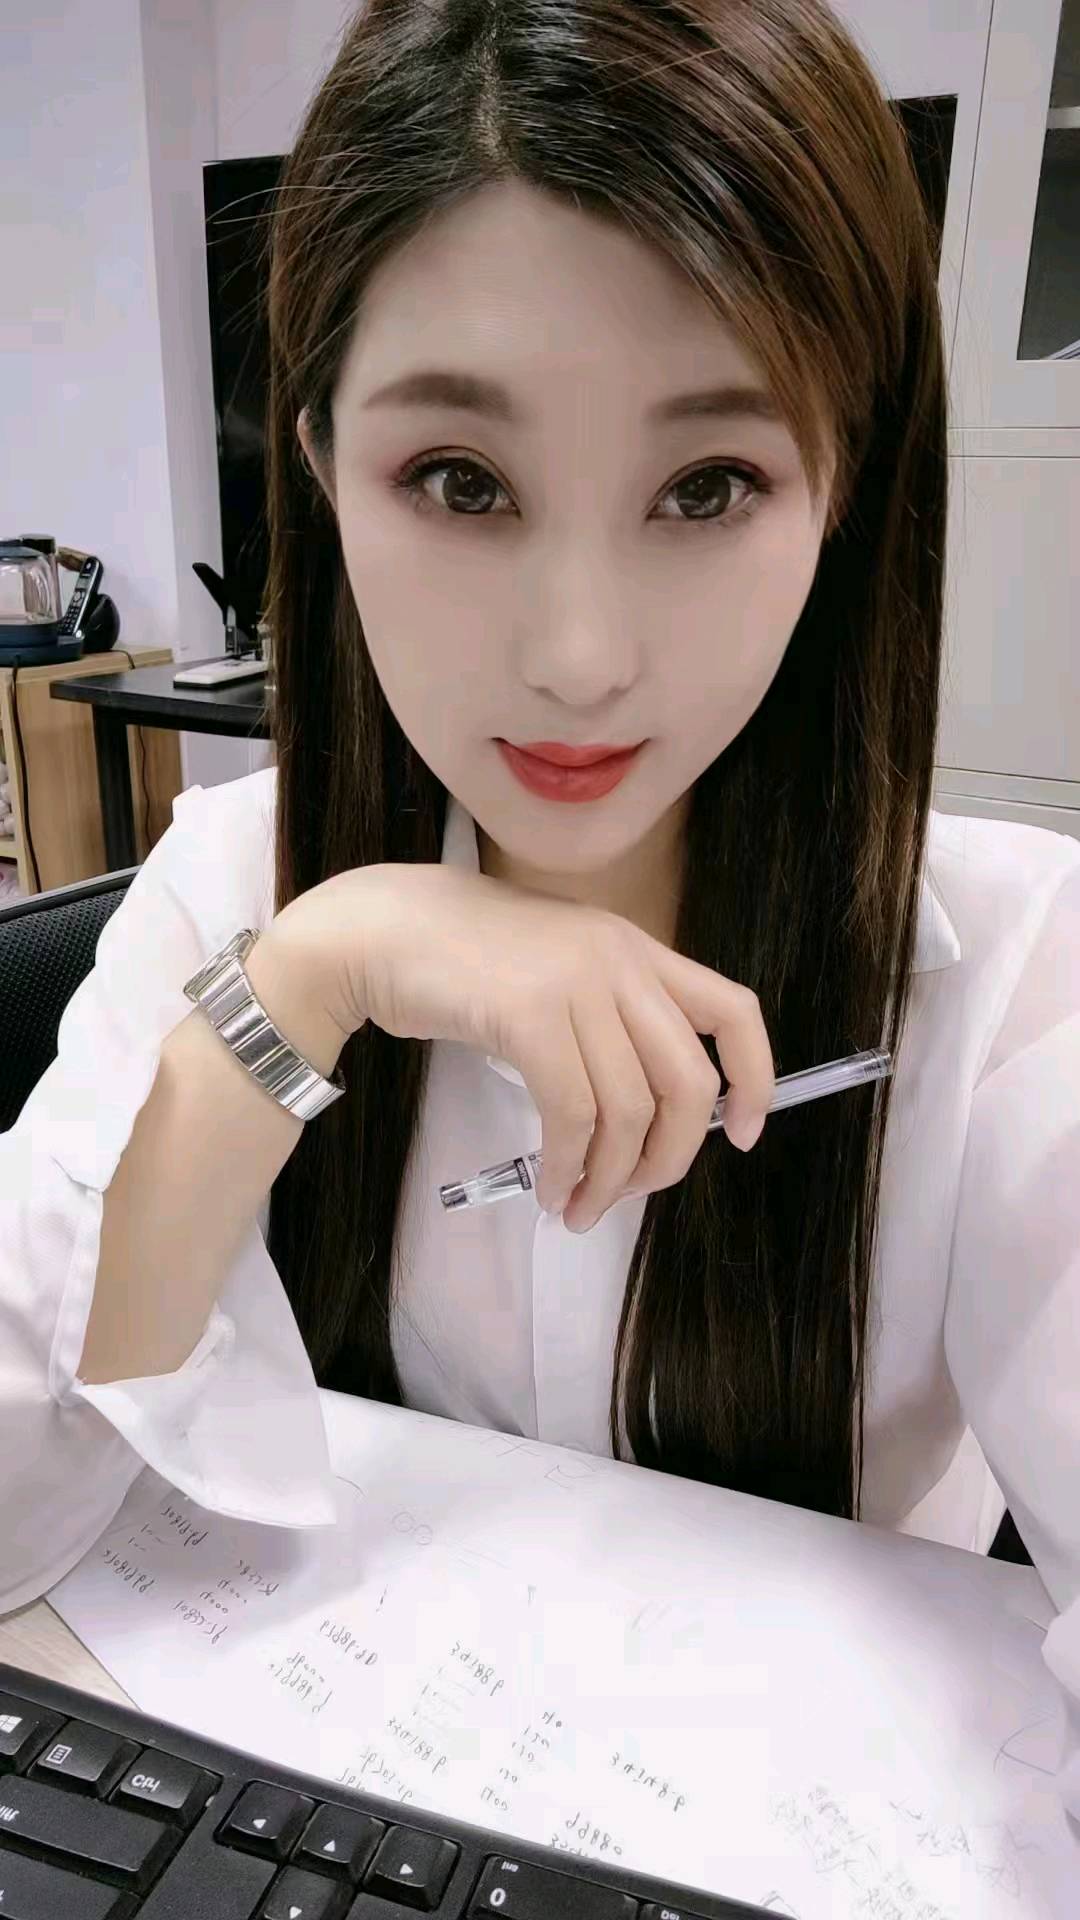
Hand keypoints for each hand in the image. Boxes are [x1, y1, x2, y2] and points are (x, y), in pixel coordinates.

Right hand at [265, 862, 774, 1231]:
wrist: (379, 929)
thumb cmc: (461, 958)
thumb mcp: (558, 968)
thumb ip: (607, 1017)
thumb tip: (642, 1117)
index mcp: (636, 948)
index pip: (733, 1011)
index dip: (755, 1079)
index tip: (743, 1134)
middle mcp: (619, 960)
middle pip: (688, 1082)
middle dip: (670, 1158)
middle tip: (629, 1195)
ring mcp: (576, 984)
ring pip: (630, 1110)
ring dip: (609, 1178)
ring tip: (577, 1207)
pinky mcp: (528, 1016)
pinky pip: (572, 1115)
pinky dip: (567, 1165)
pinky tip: (550, 1186)